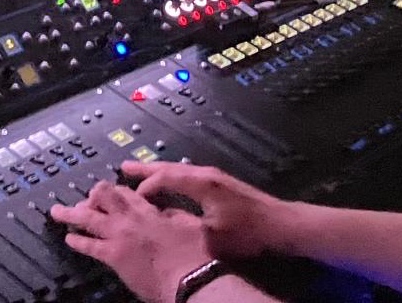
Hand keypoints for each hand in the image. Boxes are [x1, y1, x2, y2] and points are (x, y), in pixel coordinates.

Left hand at [50, 180, 212, 302]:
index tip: (109, 191)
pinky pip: (90, 246)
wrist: (188, 278)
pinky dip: (78, 241)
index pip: (125, 192)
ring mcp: (120, 237)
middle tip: (85, 198)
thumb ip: (171, 213)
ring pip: (89, 219)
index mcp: (150, 209)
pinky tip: (68, 238)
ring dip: (72, 214)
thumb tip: (162, 210)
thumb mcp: (187, 222)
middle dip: (92, 196)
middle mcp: (131, 218)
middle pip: (104, 198)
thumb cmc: (192, 251)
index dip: (114, 190)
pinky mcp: (114, 257)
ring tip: (57, 211)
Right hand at [120, 161, 289, 259]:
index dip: (145, 186)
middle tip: (123, 167)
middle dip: (146, 169)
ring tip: (138, 174)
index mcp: (203, 182)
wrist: (277, 223)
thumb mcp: (211, 234)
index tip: (128, 199)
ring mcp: (215, 177)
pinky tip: (167, 186)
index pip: (166, 177)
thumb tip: (161, 221)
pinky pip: (188, 176)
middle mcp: (207, 174)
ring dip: (159, 173)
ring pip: (179, 171)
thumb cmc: (247, 231)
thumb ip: (184, 224)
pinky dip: (172, 178)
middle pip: (171, 168)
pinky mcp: (220, 184)